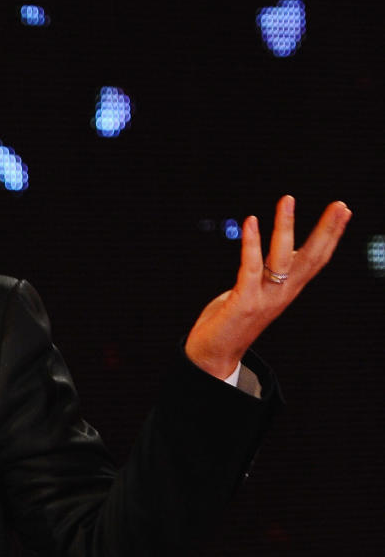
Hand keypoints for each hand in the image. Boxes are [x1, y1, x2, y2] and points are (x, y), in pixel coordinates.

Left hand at [185, 195, 351, 377]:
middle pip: (311, 258)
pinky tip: (252, 221)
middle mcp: (281, 294)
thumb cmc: (230, 321)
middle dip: (327, 230)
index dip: (331, 235)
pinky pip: (250, 267)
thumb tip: (273, 253)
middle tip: (341, 204)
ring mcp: (264, 298)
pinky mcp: (244, 302)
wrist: (213, 356)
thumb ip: (265, 275)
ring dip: (285, 227)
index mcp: (287, 290)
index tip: (343, 211)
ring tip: (288, 200)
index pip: (316, 259)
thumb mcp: (255, 293)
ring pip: (281, 258)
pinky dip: (252, 243)